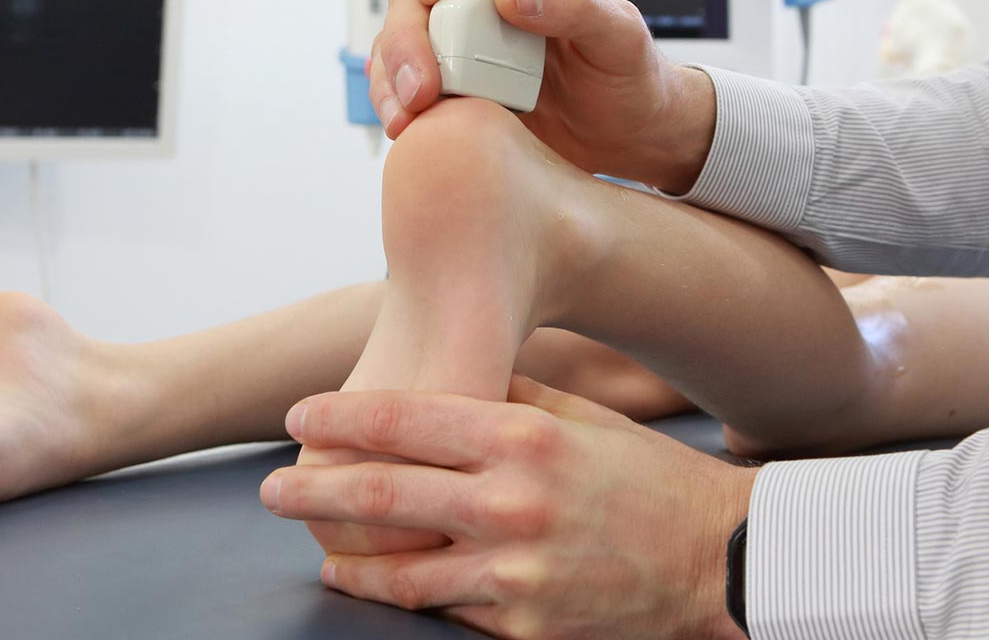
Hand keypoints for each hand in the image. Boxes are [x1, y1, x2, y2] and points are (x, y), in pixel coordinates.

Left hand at [262, 376, 754, 639]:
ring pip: (398, 573)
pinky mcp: (523, 627)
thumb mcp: (581, 417)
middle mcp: (512, 503)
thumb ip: (507, 396)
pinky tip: (376, 589)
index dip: (337, 421)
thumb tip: (438, 375)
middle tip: (270, 490)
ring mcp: (515, 572)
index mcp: (523, 437)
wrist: (718, 558)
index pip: (403, 422)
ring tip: (316, 551)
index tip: (297, 419)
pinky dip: (403, 601)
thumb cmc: (645, 477)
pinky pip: (445, 614)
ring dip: (345, 560)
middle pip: (382, 496)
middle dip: (313, 492)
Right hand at [368, 0, 716, 193]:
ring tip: (414, 113)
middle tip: (426, 81)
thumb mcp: (620, 34)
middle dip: (406, 31)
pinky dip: (394, 101)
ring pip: (395, 33)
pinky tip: (409, 126)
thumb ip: (574, 4)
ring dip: (394, 72)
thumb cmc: (628, 71)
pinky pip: (399, 81)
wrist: (627, 135)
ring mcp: (456, 36)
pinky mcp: (448, 82)